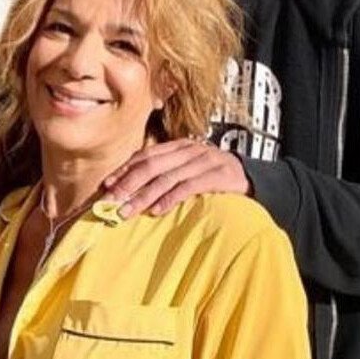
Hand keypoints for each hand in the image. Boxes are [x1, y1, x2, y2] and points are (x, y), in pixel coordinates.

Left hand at [104, 139, 251, 216]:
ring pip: (166, 177)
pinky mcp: (218, 175)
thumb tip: (129, 192)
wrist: (253, 179)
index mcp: (179, 146)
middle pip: (151, 165)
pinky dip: (170, 199)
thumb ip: (164, 176)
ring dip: (143, 196)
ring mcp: (204, 160)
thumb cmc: (213, 180)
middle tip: (110, 202)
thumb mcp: (187, 171)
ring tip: (127, 211)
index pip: (145, 156)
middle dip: (128, 184)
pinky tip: (156, 211)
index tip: (106, 186)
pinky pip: (188, 186)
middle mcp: (189, 150)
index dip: (124, 170)